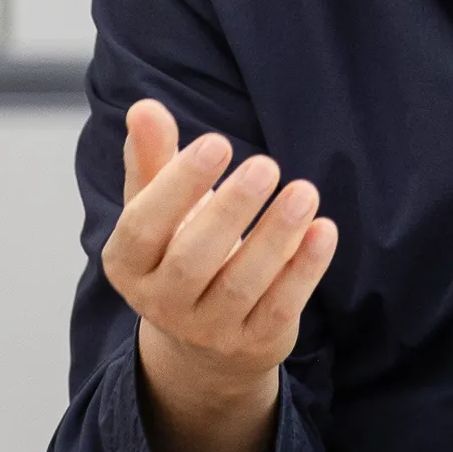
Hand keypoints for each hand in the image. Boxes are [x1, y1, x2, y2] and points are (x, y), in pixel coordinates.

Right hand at [101, 98, 337, 451]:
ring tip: (304, 192)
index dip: (178, 184)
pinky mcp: (254, 343)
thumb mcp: (158, 207)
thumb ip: (153, 158)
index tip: (217, 141)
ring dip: (276, 236)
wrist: (203, 344)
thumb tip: (144, 107)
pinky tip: (324, 230)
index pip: (143, 225)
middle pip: (191, 258)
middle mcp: (161, 302)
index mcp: (128, 264)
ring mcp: (208, 329)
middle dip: (231, 210)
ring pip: (241, 284)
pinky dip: (304, 269)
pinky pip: (280, 307)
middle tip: (267, 165)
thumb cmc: (179, 251)